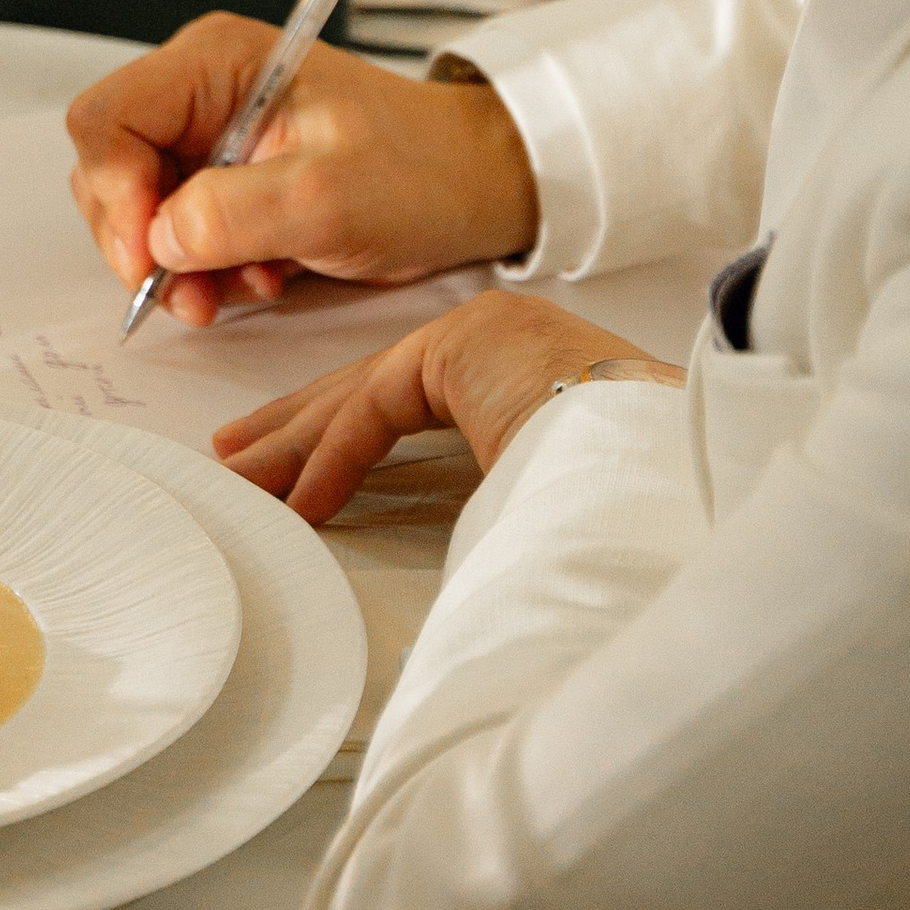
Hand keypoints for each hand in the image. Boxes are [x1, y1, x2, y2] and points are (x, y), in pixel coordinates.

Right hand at [65, 12, 537, 327]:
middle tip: (188, 293)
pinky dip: (204, 269)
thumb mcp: (329, 197)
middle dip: (140, 239)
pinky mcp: (226, 180)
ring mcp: (211, 137)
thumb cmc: (420, 170)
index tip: (147, 257)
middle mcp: (202, 92)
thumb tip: (158, 237)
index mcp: (217, 62)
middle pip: (110, 166)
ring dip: (176, 264)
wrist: (471, 190)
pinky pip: (178, 232)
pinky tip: (259, 277)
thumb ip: (235, 214)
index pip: (108, 118)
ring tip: (237, 289)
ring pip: (139, 208)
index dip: (112, 192)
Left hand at [214, 289, 683, 526]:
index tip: (294, 470)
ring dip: (295, 442)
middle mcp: (501, 340)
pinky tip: (303, 502)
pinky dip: (336, 458)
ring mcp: (485, 333)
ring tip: (242, 473)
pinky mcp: (465, 344)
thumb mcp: (545, 506)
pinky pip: (378, 408)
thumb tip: (467, 576)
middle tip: (241, 451)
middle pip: (371, 388)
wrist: (668, 465)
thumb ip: (496, 511)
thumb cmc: (629, 496)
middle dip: (297, 425)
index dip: (341, 433)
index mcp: (522, 371)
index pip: (408, 398)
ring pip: (362, 393)